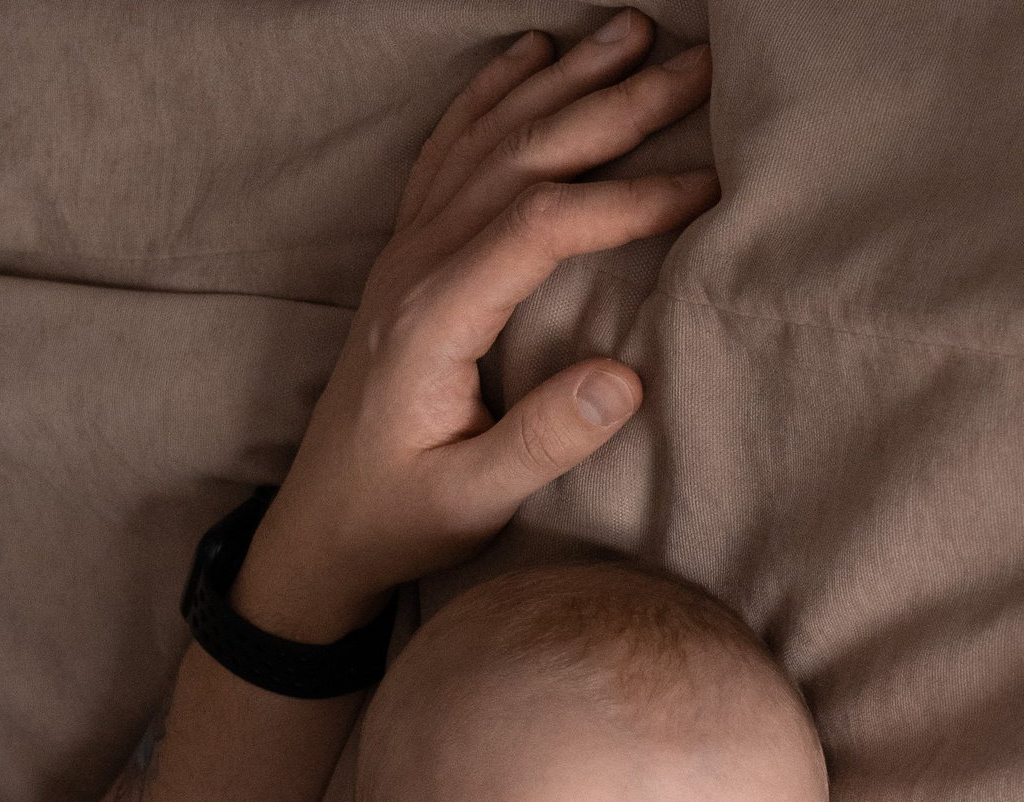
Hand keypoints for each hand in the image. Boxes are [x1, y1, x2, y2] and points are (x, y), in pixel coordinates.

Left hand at [237, 14, 716, 639]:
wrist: (318, 529)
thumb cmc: (396, 521)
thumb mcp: (471, 503)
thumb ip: (542, 442)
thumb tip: (625, 379)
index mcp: (430, 322)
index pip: (539, 227)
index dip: (625, 200)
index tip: (704, 187)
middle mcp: (412, 268)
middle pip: (520, 157)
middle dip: (613, 105)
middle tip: (698, 65)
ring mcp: (402, 254)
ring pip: (489, 138)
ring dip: (565, 80)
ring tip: (636, 29)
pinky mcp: (402, 257)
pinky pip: (447, 151)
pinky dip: (492, 92)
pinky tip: (531, 53)